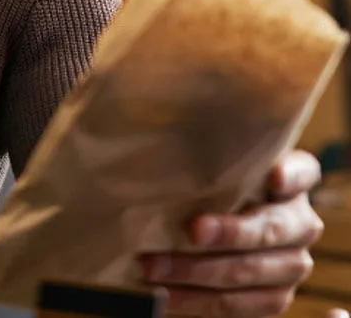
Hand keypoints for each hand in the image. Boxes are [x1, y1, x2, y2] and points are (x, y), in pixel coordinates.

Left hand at [140, 150, 328, 317]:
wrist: (217, 227)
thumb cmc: (208, 180)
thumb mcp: (213, 164)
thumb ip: (206, 160)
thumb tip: (159, 154)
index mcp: (295, 179)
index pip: (302, 172)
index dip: (289, 176)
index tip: (271, 177)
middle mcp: (301, 222)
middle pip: (271, 228)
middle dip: (230, 231)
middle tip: (192, 229)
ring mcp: (293, 263)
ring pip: (249, 270)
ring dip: (198, 270)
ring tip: (155, 266)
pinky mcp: (275, 296)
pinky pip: (237, 304)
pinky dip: (196, 300)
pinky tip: (164, 294)